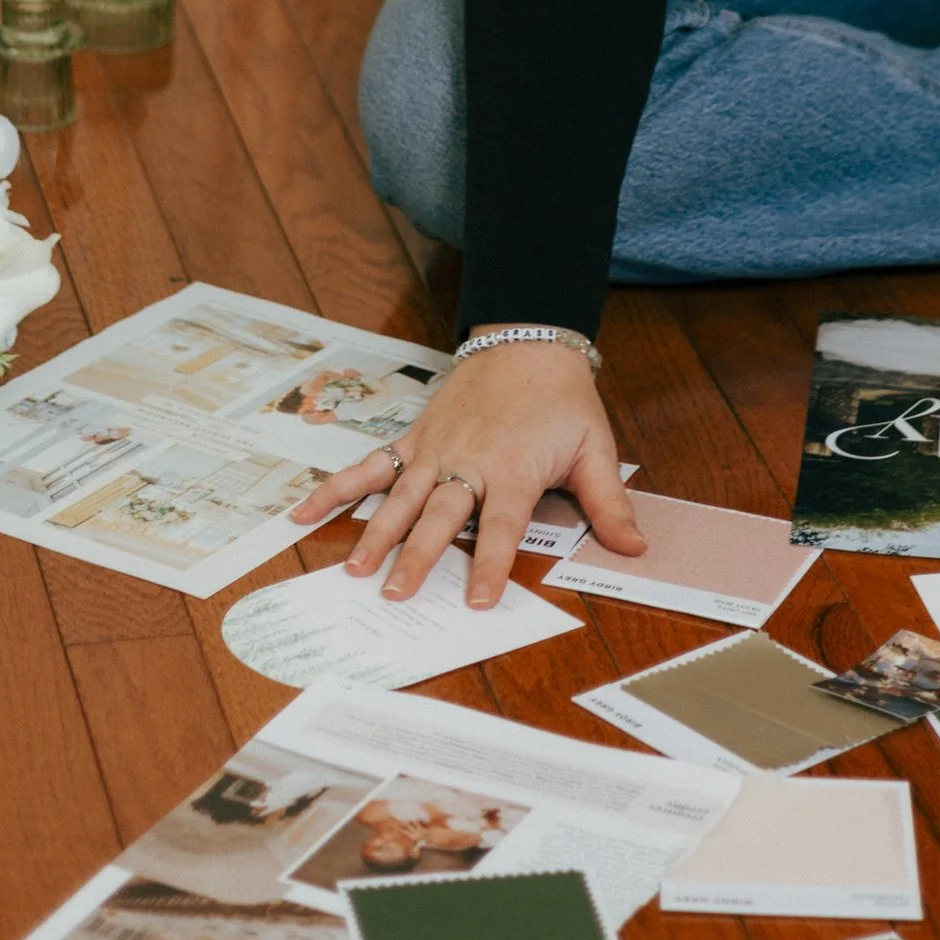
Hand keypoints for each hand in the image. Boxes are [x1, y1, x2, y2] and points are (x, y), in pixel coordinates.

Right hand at [288, 337, 642, 605]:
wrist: (527, 339)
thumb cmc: (562, 399)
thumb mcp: (595, 446)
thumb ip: (609, 502)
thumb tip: (636, 549)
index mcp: (512, 469)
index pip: (500, 525)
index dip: (490, 563)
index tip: (477, 600)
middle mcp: (467, 462)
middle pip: (439, 516)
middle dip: (418, 557)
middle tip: (396, 595)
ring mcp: (435, 449)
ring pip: (399, 495)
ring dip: (375, 532)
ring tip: (354, 568)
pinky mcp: (415, 438)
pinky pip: (372, 465)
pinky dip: (337, 488)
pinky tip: (303, 512)